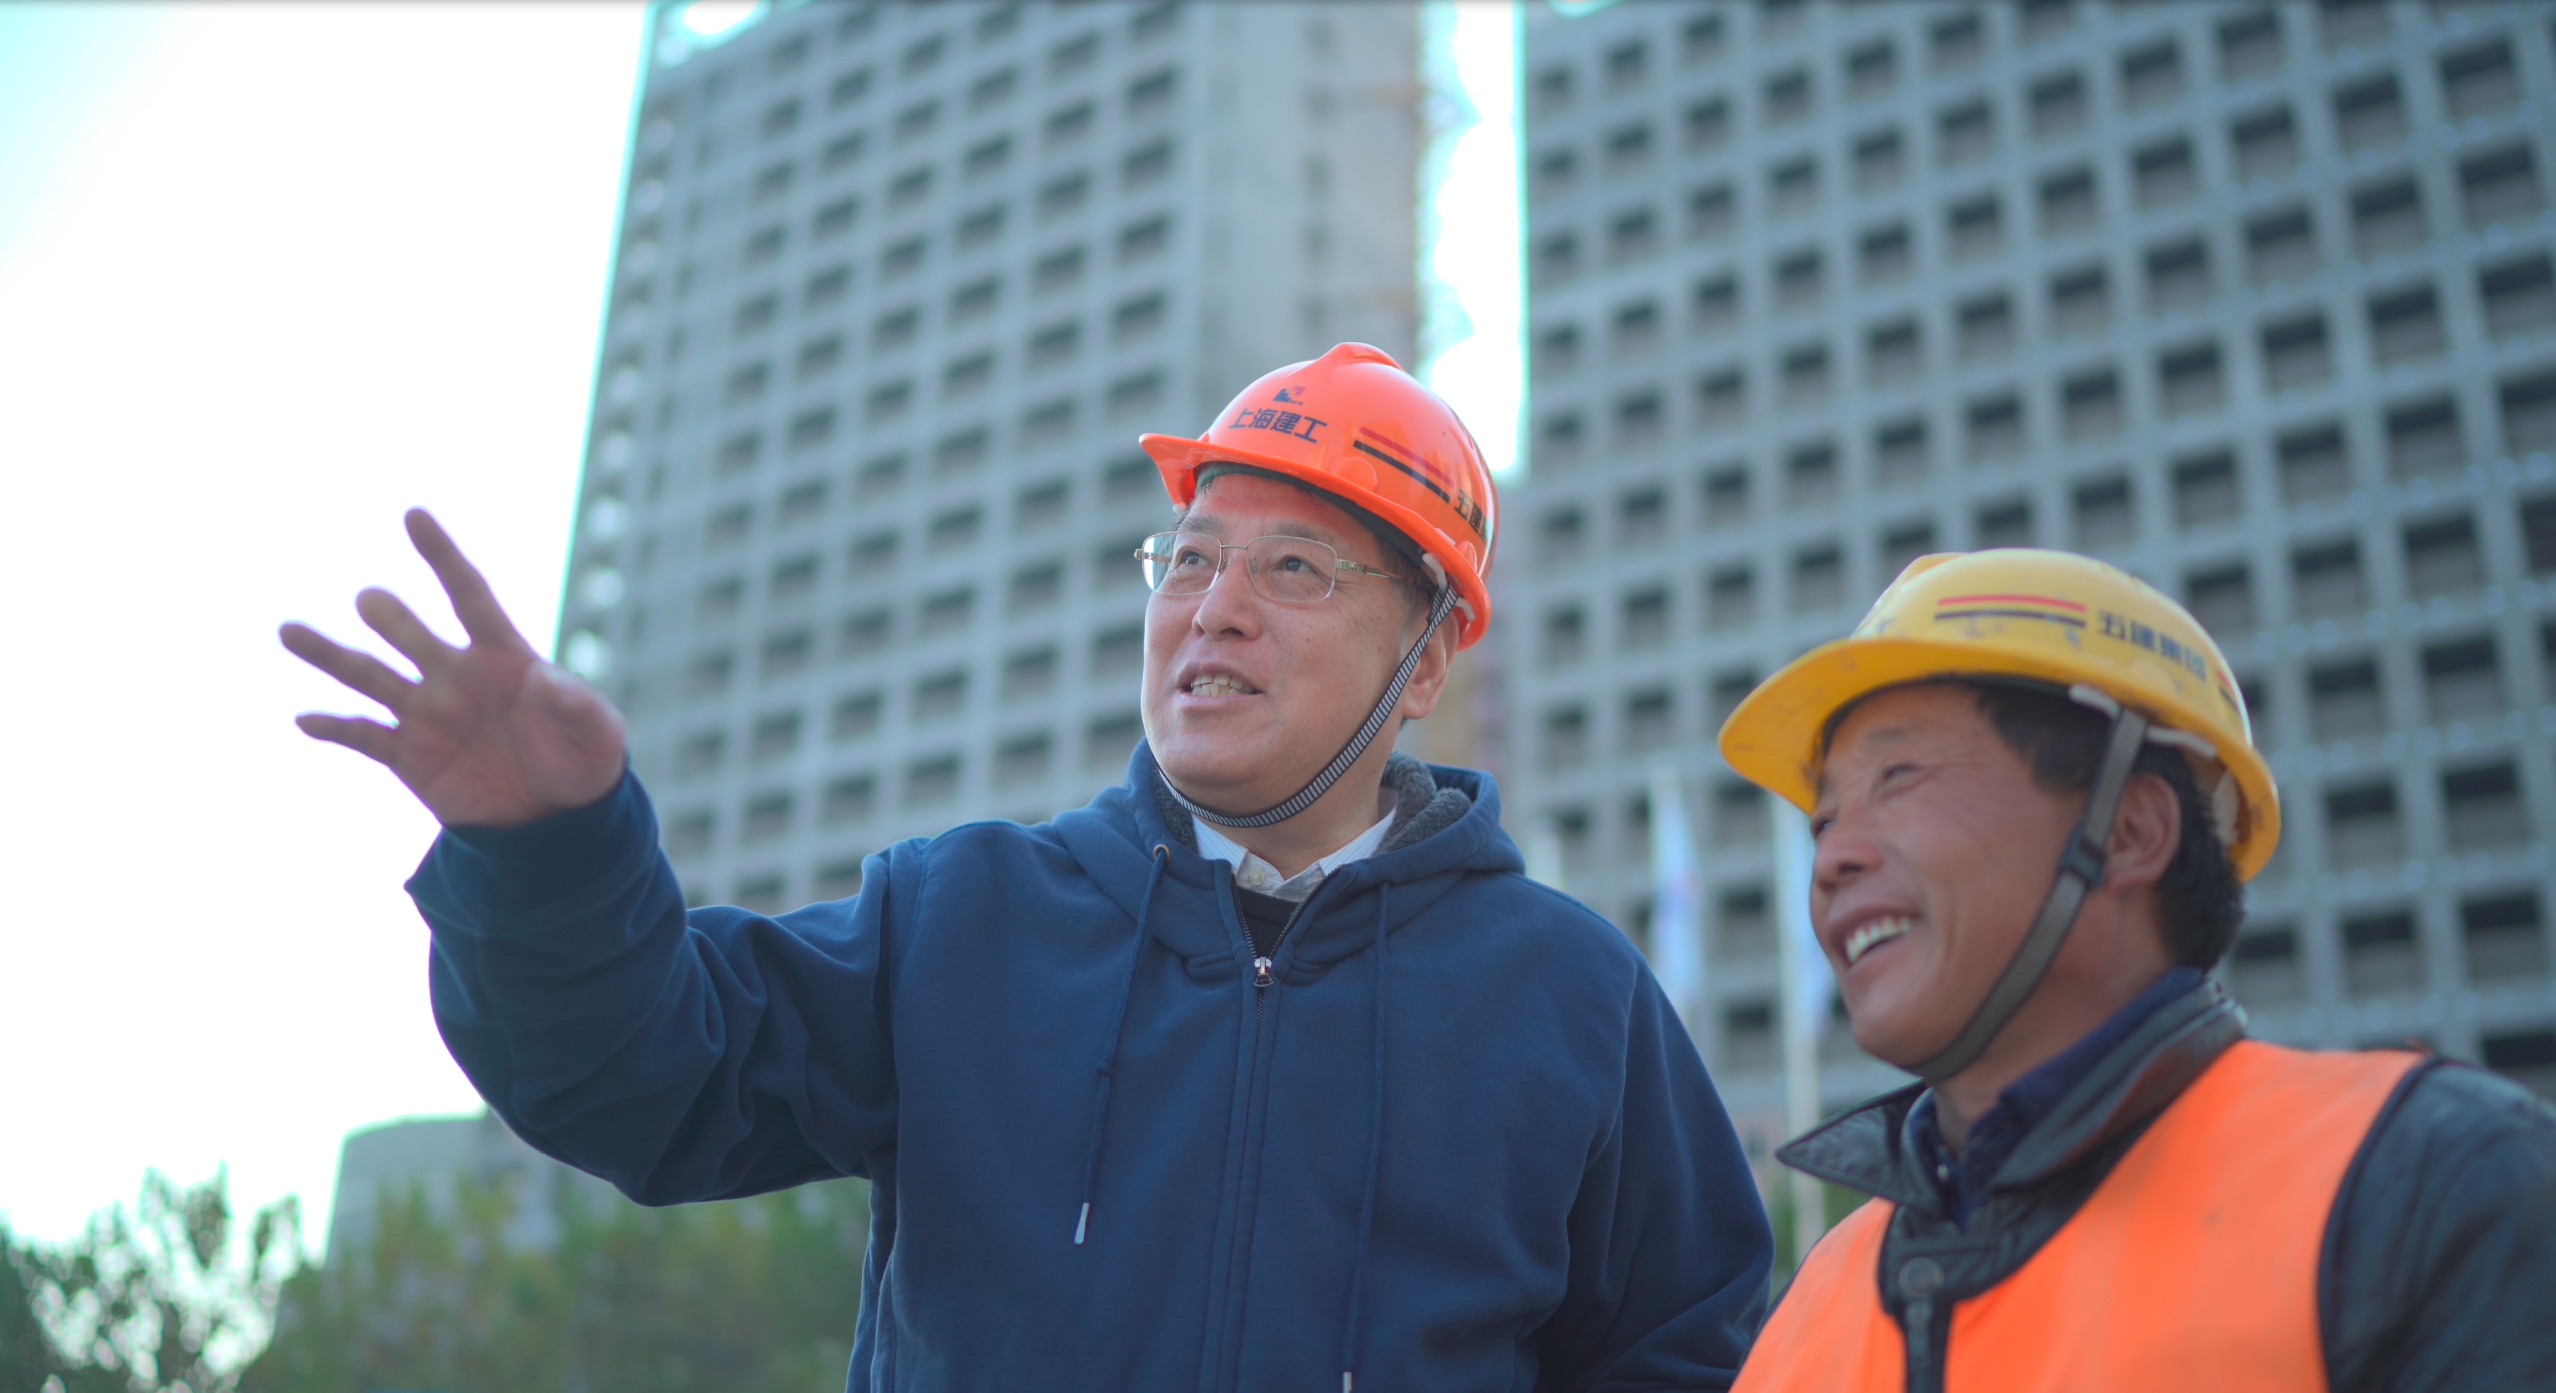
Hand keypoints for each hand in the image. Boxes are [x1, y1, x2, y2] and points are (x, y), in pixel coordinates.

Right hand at [280, 509, 627, 828]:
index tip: (414, 516)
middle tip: (372, 601)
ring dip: (329, 655)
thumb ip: (579, 704)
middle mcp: (455, 674)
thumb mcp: (599, 736)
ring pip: (369, 676)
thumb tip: (547, 678)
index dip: (442, 556)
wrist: (556, 821)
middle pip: (412, 635)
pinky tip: (303, 720)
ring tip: (288, 631)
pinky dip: (334, 728)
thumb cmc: (583, 763)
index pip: (469, 594)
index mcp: (503, 655)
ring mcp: (427, 713)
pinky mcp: (408, 756)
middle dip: (392, 618)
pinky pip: (362, 737)